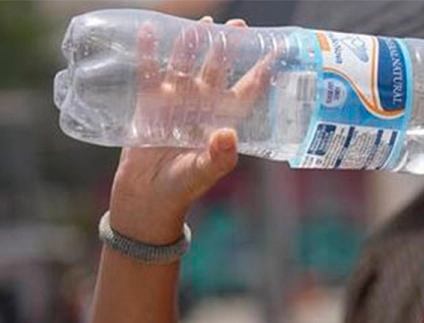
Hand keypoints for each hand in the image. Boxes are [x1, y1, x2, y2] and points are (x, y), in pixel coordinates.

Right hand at [108, 17, 271, 243]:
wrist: (147, 197)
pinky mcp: (149, 102)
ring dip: (191, 44)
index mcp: (222, 120)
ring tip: (201, 24)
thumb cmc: (182, 187)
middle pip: (217, 70)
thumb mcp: (204, 172)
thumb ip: (219, 156)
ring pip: (186, 65)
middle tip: (237, 24)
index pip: (247, 91)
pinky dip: (149, 53)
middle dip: (227, 47)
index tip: (275, 51)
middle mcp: (202, 106)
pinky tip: (150, 31)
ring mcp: (175, 101)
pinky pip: (150, 72)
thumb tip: (229, 134)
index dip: (260, 72)